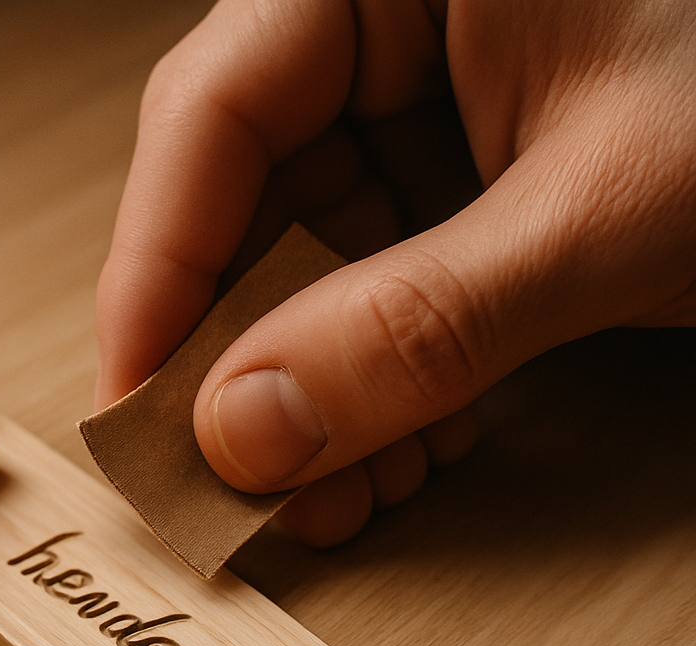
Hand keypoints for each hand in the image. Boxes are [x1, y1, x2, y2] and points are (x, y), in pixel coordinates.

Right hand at [96, 0, 695, 545]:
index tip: (135, 411)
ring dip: (321, 402)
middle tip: (245, 490)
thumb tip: (249, 432)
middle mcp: (385, 27)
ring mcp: (423, 111)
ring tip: (341, 501)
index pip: (211, 115)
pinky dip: (386, 389)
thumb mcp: (608, 209)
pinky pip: (378, 294)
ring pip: (311, 271)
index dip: (155, 277)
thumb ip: (419, 323)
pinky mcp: (463, 186)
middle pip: (249, 209)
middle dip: (249, 369)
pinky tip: (406, 455)